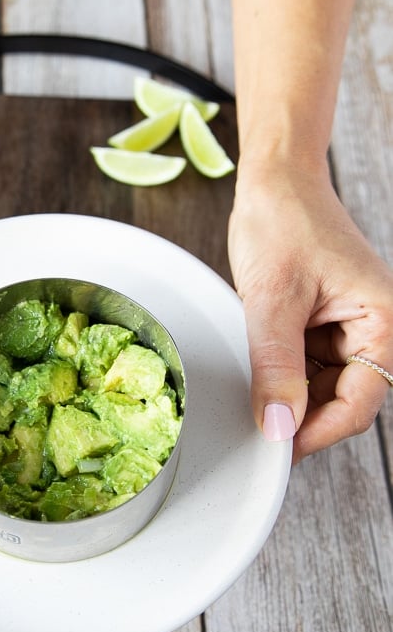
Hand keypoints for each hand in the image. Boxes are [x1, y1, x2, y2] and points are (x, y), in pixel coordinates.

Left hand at [227, 158, 392, 462]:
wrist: (275, 182)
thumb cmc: (284, 221)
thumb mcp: (272, 298)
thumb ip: (275, 366)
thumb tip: (278, 425)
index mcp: (382, 321)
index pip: (359, 402)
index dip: (318, 431)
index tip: (278, 449)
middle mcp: (372, 330)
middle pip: (342, 401)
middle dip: (302, 416)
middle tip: (258, 428)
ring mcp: (346, 330)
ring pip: (320, 390)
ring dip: (289, 396)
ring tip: (252, 390)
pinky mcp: (321, 327)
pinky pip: (304, 368)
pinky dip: (281, 376)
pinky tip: (258, 371)